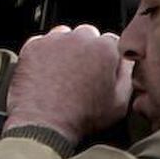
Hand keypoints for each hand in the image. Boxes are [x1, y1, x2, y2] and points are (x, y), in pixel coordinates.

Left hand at [3, 24, 131, 145]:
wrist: (44, 124)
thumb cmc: (83, 117)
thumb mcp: (120, 103)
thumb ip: (127, 75)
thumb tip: (126, 62)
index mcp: (104, 49)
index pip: (113, 41)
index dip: (109, 57)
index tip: (103, 69)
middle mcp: (79, 38)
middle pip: (88, 35)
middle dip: (88, 49)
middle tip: (83, 73)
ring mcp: (54, 40)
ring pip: (65, 35)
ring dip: (66, 48)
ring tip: (64, 72)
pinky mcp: (33, 45)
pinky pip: (42, 42)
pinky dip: (45, 52)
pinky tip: (47, 71)